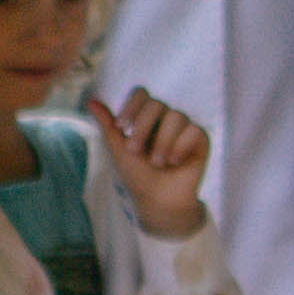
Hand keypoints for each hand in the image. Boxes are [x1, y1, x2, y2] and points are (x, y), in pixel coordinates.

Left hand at [98, 91, 211, 238]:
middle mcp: (166, 118)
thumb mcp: (119, 150)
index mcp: (146, 117)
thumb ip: (108, 126)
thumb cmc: (138, 176)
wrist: (159, 200)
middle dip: (143, 127)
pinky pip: (194, 130)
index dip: (131, 106)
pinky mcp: (201, 139)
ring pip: (177, 116)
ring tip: (158, 162)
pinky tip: (175, 162)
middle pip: (157, 103)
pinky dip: (182, 146)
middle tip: (135, 150)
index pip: (141, 94)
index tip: (121, 126)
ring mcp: (185, 128)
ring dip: (163, 141)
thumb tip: (91, 101)